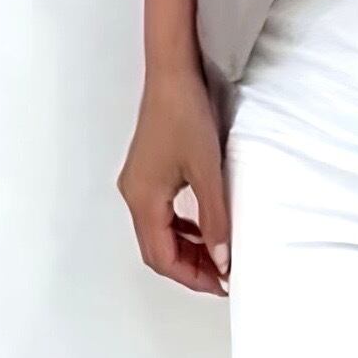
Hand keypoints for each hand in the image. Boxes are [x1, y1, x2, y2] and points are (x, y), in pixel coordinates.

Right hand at [120, 64, 232, 294]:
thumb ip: (215, 219)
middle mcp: (134, 195)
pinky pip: (161, 213)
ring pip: (159, 233)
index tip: (222, 284)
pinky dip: (183, 228)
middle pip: (157, 250)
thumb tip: (222, 258)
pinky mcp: (147, 172)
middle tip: (224, 275)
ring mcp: (138, 183)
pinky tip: (206, 226)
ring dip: (187, 249)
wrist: (171, 73)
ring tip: (220, 255)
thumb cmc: (185, 114)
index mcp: (143, 199)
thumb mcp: (208, 172)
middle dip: (189, 267)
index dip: (192, 277)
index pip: (162, 257)